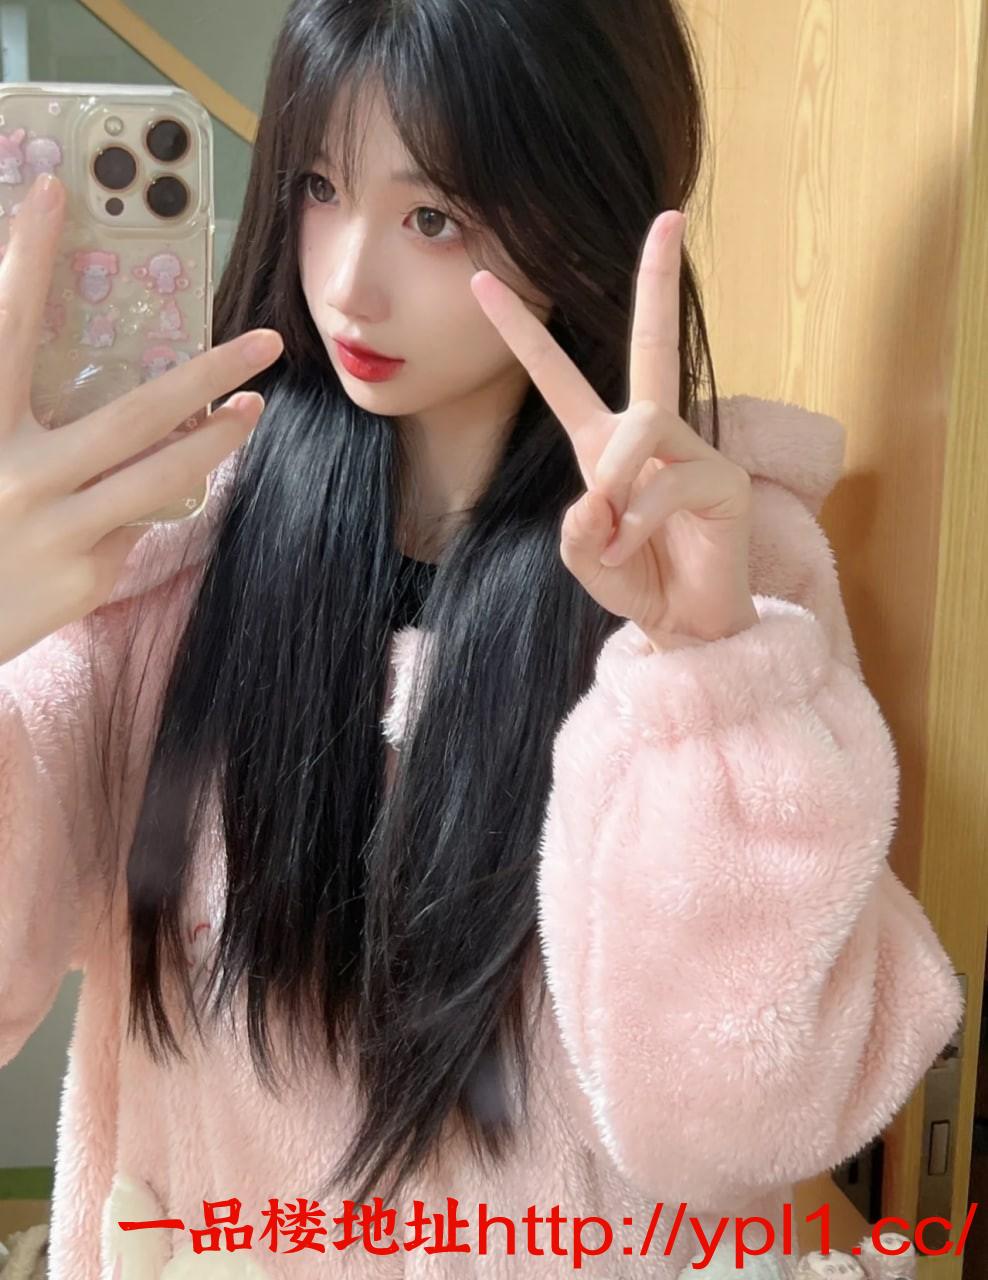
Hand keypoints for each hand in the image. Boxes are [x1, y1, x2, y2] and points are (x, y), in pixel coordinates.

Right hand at [0, 172, 283, 666]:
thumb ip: (12, 407)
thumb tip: (78, 364)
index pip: (4, 330)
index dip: (24, 259)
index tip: (52, 192)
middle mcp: (18, 474)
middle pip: (133, 413)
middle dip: (207, 371)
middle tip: (266, 340)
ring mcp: (59, 529)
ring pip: (164, 474)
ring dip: (220, 439)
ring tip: (253, 406)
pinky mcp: (86, 574)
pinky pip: (139, 521)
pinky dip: (153, 497)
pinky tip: (154, 486)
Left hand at [469, 211, 756, 647]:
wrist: (685, 629)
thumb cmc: (636, 583)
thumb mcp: (583, 557)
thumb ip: (577, 528)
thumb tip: (598, 497)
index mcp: (603, 446)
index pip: (558, 376)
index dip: (521, 330)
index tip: (483, 280)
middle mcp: (649, 438)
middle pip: (656, 343)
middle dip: (657, 282)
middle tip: (668, 217)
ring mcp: (691, 453)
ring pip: (644, 425)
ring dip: (617, 480)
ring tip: (612, 535)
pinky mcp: (723, 481)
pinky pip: (669, 482)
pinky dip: (639, 522)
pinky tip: (635, 550)